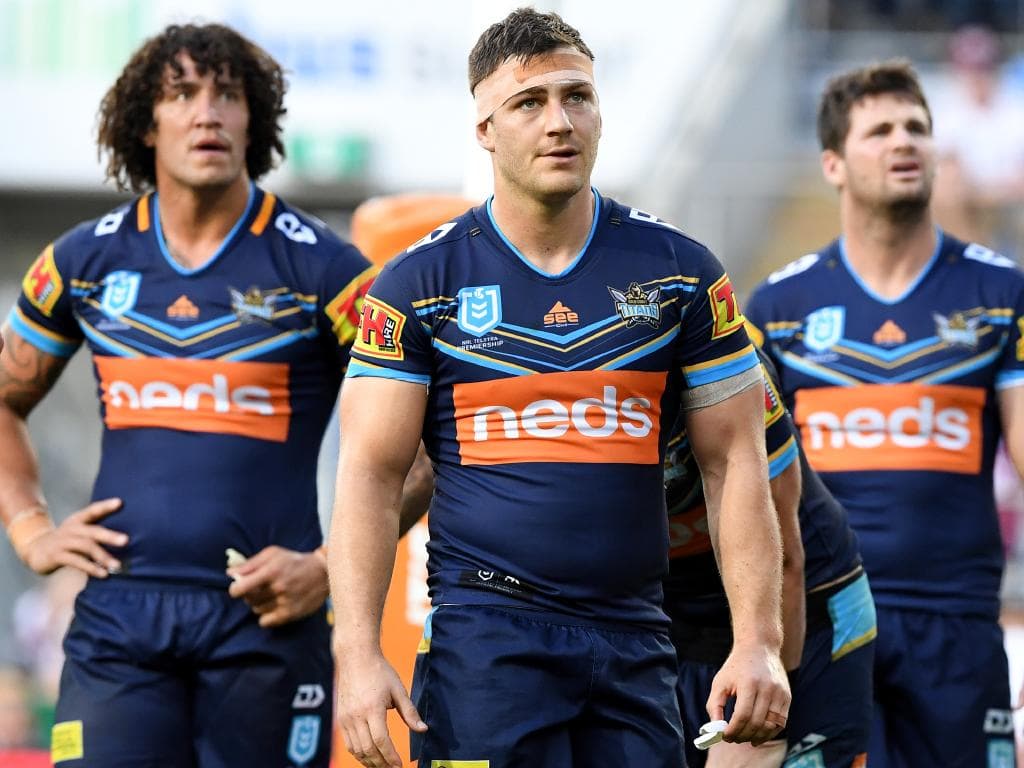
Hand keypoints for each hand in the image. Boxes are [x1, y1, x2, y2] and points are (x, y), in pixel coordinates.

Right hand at [20, 498, 125, 577]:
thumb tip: (127, 536)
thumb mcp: (79, 531)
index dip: (105, 506)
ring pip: (85, 547)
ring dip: (103, 556)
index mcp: (78, 520)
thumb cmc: (67, 540)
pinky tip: (103, 574)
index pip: (93, 510)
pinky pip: (76, 561)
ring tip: (117, 565)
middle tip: (126, 540)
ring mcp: (63, 542)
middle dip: (109, 536)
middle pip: (92, 531)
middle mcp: (71, 529)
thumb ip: (97, 531)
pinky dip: (91, 568)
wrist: (35, 549)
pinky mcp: (56, 555)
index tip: (120, 502)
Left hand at [227, 545, 327, 627]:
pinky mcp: (291, 613)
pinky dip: (266, 616)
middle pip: (248, 600)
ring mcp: (285, 601)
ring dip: (259, 604)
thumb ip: (250, 563)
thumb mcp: (272, 554)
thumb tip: (230, 573)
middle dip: (249, 595)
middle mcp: (278, 587)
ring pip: (257, 610)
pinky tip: (273, 607)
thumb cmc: (294, 560)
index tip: (238, 588)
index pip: (240, 588)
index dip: (235, 589)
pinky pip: (265, 622)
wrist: (324, 572)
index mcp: (271, 570)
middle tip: (258, 589)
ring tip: (269, 596)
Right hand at [336, 647, 426, 767]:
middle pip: (368, 749)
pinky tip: (369, 756)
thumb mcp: (398, 689)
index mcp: (372, 708)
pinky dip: (359, 754)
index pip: (381, 741)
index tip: (399, 764)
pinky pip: (349, 743)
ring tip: (382, 765)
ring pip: (356, 750)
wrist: (355, 657)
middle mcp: (356, 716)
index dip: (391, 756)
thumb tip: (423, 729)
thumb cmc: (379, 671)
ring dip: (369, 762)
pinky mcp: (341, 719)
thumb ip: (410, 712)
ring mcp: (346, 718)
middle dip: (381, 763)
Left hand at [707, 641, 790, 745]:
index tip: (725, 737)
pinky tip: (758, 735)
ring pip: (770, 726)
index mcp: (749, 683)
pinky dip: (769, 732)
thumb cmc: (736, 667)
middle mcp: (767, 688)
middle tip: (733, 739)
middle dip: (743, 736)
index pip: (743, 715)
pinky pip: (781, 722)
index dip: (733, 730)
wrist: (759, 648)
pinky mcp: (787, 697)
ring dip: (756, 737)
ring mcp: (780, 693)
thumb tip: (715, 730)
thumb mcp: (720, 682)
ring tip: (744, 738)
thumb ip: (715, 705)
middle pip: (756, 722)